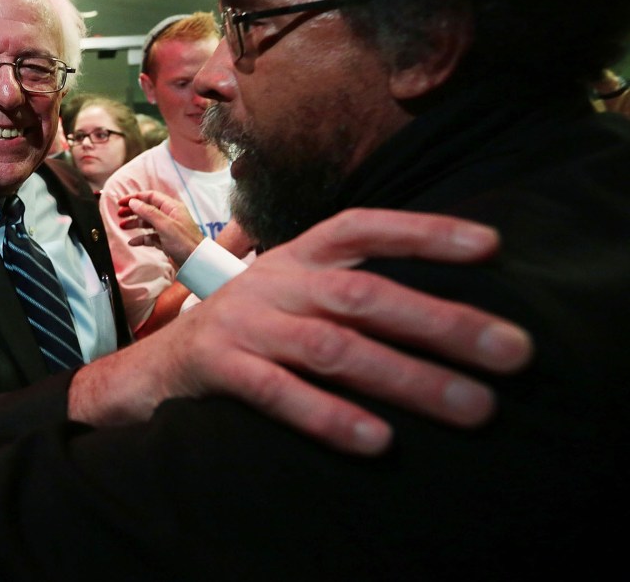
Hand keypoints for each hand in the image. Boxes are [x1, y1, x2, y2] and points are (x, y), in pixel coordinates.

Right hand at [69, 209, 531, 455]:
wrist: (156, 366)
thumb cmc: (247, 329)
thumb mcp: (290, 292)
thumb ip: (346, 289)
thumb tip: (445, 308)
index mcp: (296, 256)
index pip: (362, 228)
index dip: (423, 232)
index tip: (490, 247)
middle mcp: (274, 282)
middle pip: (363, 294)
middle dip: (442, 322)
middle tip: (511, 352)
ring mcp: (245, 325)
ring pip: (333, 347)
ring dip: (406, 377)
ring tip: (472, 407)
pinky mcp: (220, 370)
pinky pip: (279, 393)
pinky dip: (329, 416)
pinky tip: (377, 440)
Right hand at [119, 191, 203, 266]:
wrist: (196, 262)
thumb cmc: (185, 242)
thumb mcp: (165, 225)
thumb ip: (148, 212)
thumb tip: (133, 202)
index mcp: (171, 207)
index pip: (150, 197)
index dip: (135, 198)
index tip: (122, 202)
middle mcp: (169, 216)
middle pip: (147, 209)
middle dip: (133, 211)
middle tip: (120, 214)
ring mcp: (168, 229)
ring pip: (148, 223)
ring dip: (135, 224)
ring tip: (123, 226)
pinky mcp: (166, 241)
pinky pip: (151, 237)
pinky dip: (141, 238)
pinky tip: (133, 242)